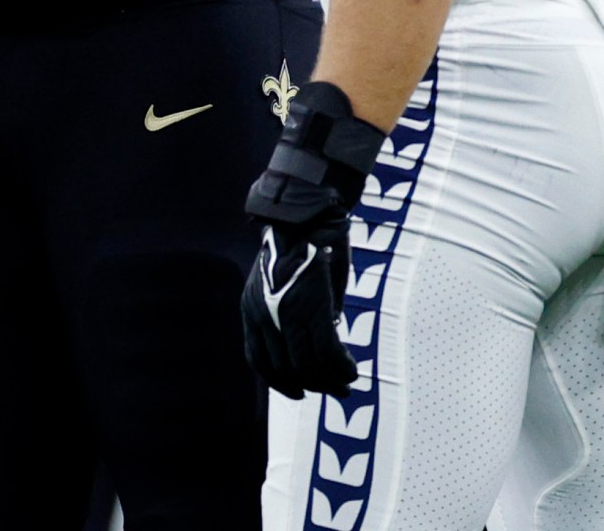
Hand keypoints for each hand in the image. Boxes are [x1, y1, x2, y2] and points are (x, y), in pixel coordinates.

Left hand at [241, 81, 384, 398]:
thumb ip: (288, 313)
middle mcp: (264, 314)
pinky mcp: (315, 306)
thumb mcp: (281, 282)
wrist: (307, 211)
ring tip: (346, 382)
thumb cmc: (298, 244)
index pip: (258, 360)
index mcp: (251, 307)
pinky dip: (342, 368)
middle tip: (332, 391)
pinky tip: (352, 371)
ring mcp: (289, 312)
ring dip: (331, 380)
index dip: (278, 381)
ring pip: (310, 366)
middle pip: (285, 369)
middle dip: (309, 386)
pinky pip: (330, 353)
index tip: (296, 391)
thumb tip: (311, 343)